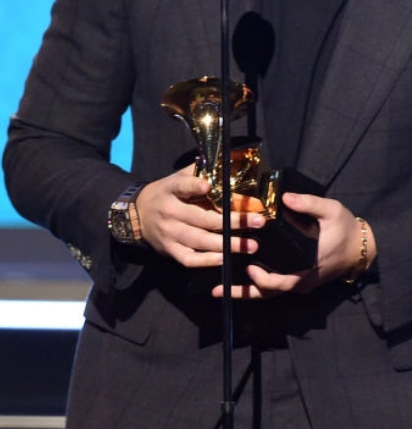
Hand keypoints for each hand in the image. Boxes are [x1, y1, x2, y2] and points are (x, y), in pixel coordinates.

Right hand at [135, 164, 263, 267]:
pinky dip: (207, 260)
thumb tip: (238, 167)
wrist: (136, 215)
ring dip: (228, 244)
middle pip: (204, 218)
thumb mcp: (181, 178)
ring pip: (200, 240)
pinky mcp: (169, 250)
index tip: (208, 186)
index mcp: (171, 189)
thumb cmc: (169, 193)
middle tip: (259, 221)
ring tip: (251, 245)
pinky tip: (225, 258)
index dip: (194, 186)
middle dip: (234, 221)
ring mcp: (169, 233)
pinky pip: (189, 258)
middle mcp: (170, 212)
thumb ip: (206, 174)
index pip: (182, 186)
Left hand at [212, 193, 373, 299]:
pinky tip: (240, 279)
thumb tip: (284, 196)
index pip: (283, 282)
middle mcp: (303, 280)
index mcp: (309, 266)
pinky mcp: (301, 280)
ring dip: (246, 293)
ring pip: (270, 293)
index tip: (249, 268)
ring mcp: (302, 283)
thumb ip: (309, 203)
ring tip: (221, 291)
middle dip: (243, 292)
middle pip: (269, 293)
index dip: (264, 280)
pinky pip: (277, 287)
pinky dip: (258, 286)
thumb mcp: (332, 211)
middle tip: (218, 289)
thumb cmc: (346, 228)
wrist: (362, 247)